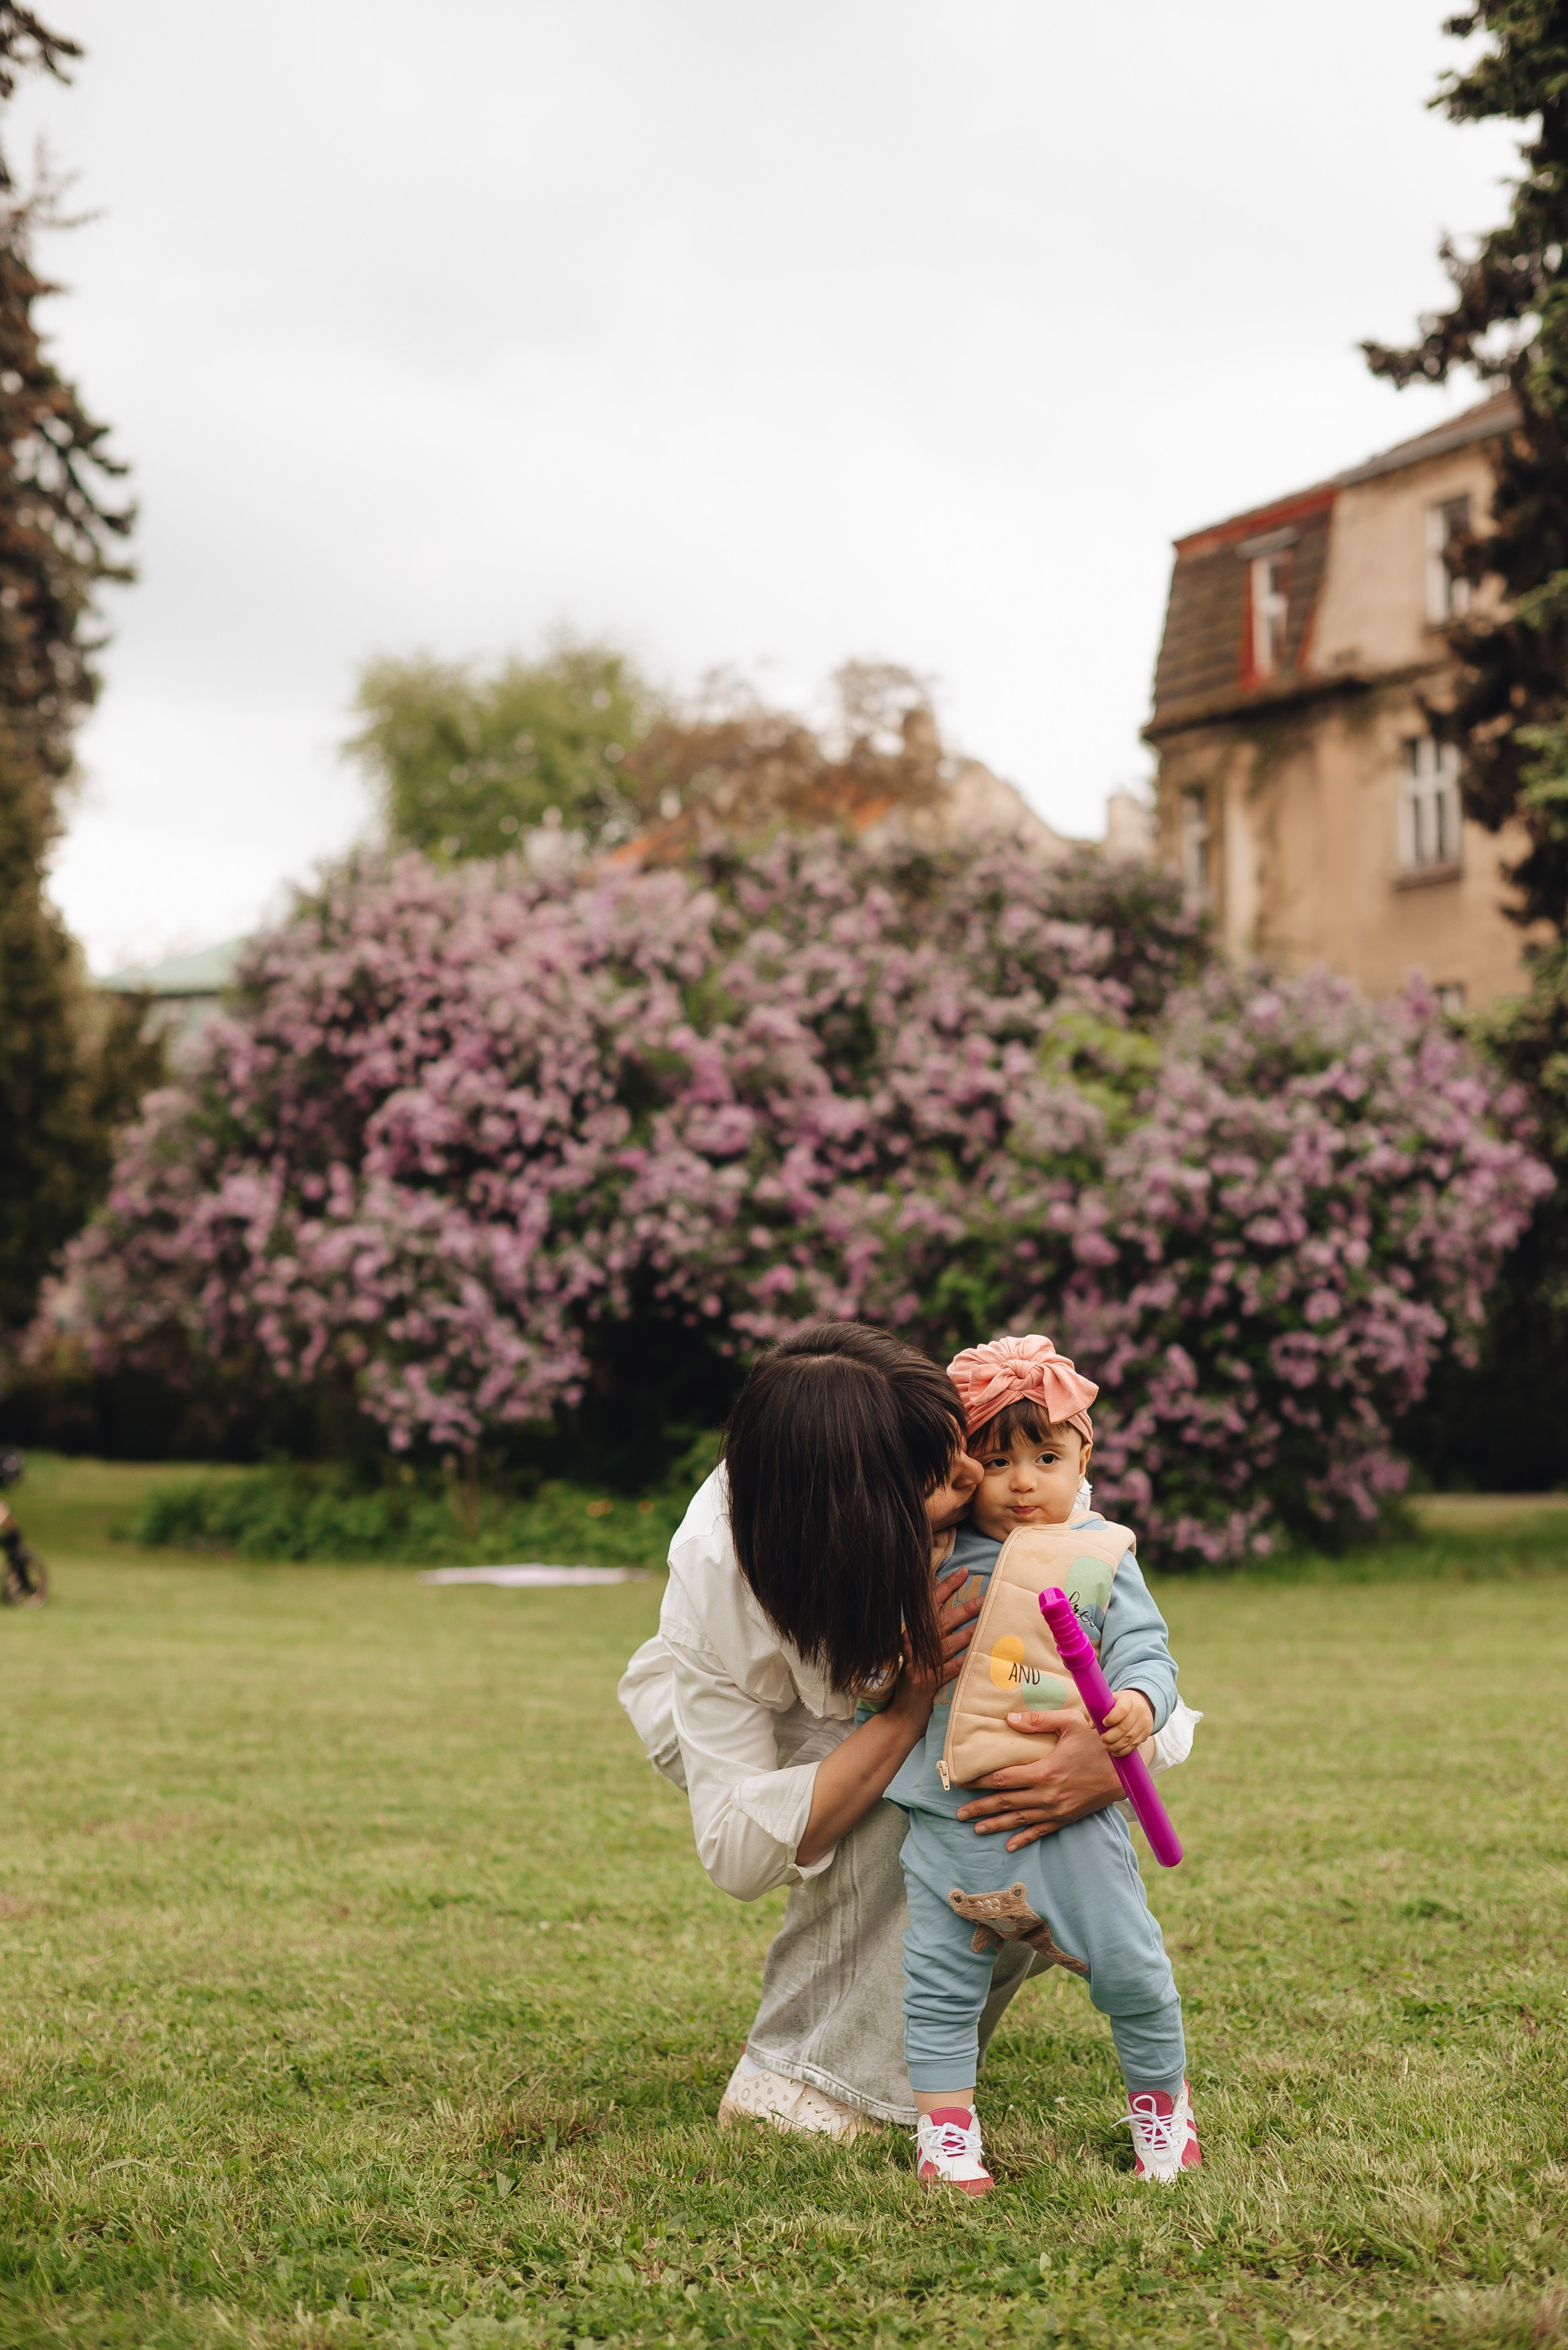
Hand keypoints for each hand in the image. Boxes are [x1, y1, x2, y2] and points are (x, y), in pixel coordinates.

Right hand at [884, 1563, 983, 1729]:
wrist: (900, 1713)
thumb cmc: (912, 1678)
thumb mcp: (916, 1651)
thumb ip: (930, 1632)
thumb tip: (955, 1610)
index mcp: (912, 1632)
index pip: (929, 1603)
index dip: (946, 1587)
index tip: (964, 1572)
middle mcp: (915, 1644)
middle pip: (943, 1620)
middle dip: (966, 1607)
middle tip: (988, 1597)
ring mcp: (921, 1663)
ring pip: (949, 1642)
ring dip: (970, 1631)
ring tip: (989, 1621)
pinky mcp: (928, 1682)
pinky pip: (950, 1668)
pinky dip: (964, 1660)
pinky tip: (979, 1654)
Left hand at [953, 1707, 1121, 1850]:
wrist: (1125, 1772)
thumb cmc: (1097, 1743)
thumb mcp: (1070, 1723)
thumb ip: (1038, 1720)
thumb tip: (1009, 1719)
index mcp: (1044, 1772)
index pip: (1002, 1778)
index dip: (980, 1781)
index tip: (961, 1782)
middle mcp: (1046, 1795)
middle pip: (1005, 1803)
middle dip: (980, 1808)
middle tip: (958, 1814)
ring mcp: (1056, 1810)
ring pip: (1019, 1820)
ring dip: (995, 1825)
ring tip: (975, 1828)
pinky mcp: (1066, 1818)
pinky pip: (1040, 1831)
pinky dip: (1024, 1839)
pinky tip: (1010, 1845)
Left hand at [1098, 1688, 1153, 1757]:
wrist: (1139, 1703)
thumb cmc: (1118, 1704)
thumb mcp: (1108, 1702)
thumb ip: (1095, 1711)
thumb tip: (1091, 1725)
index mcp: (1127, 1700)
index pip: (1122, 1709)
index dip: (1112, 1718)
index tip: (1104, 1723)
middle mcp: (1139, 1710)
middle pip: (1125, 1727)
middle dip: (1111, 1736)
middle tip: (1102, 1739)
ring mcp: (1144, 1722)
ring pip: (1129, 1738)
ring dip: (1115, 1745)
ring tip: (1106, 1746)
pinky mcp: (1146, 1733)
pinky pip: (1134, 1745)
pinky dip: (1123, 1750)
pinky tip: (1114, 1751)